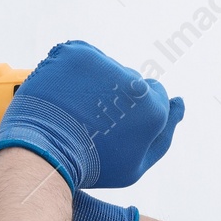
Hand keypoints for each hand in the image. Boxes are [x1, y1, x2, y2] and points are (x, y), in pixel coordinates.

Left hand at [0, 40, 183, 191]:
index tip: (115, 125)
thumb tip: (178, 103)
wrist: (42, 152)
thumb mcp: (136, 165)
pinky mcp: (77, 53)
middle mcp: (134, 82)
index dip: (134, 112)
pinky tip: (65, 93)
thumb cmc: (91, 166)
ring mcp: (104, 64)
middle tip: (91, 123)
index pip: (156, 95)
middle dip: (117, 97)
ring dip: (95, 83)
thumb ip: (164, 134)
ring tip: (74, 110)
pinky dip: (74, 71)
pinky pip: (82, 56)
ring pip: (107, 68)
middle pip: (132, 81)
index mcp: (153, 109)